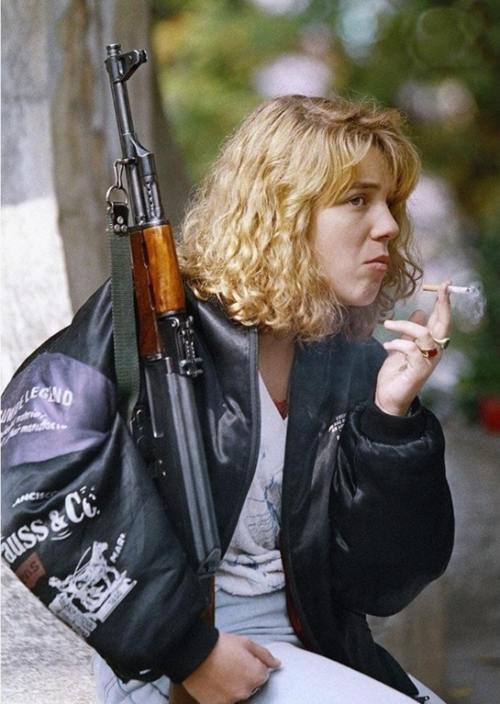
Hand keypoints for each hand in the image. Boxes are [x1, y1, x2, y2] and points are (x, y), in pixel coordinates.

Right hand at [182, 632, 280, 703]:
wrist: (194, 652)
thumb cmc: (220, 645)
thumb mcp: (246, 642)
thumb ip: (265, 655)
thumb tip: (277, 664)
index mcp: (256, 675)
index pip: (263, 675)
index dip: (253, 664)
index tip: (242, 658)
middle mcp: (246, 691)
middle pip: (251, 685)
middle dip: (244, 676)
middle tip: (230, 664)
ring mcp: (231, 700)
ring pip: (237, 693)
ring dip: (232, 685)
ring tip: (220, 672)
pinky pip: (224, 700)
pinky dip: (221, 693)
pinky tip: (214, 681)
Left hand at [375, 281, 450, 415]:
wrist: (388, 398)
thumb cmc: (396, 373)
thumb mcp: (401, 346)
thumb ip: (411, 331)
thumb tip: (420, 312)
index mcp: (431, 345)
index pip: (441, 320)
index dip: (444, 303)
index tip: (444, 285)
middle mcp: (434, 352)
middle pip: (443, 325)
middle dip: (443, 305)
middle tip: (441, 288)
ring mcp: (428, 362)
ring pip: (424, 334)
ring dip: (404, 326)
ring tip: (387, 325)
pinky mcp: (419, 370)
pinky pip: (411, 349)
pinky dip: (397, 344)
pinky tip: (387, 346)